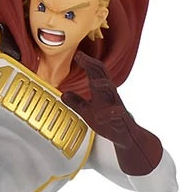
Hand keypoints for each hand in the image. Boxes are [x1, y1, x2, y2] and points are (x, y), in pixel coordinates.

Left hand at [61, 51, 161, 175]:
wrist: (127, 137)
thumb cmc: (109, 122)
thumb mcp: (87, 112)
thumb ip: (76, 103)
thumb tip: (64, 94)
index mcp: (102, 92)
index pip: (95, 73)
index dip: (87, 63)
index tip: (78, 54)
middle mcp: (110, 96)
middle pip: (103, 76)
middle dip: (92, 66)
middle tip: (82, 57)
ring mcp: (117, 106)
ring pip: (112, 92)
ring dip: (103, 85)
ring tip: (94, 82)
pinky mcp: (122, 119)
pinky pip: (118, 114)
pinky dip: (110, 113)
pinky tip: (102, 115)